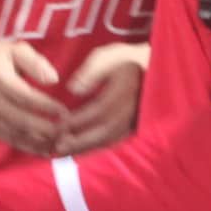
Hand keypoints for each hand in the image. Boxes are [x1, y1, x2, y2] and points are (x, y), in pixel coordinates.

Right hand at [0, 40, 65, 156]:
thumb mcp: (14, 50)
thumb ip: (35, 62)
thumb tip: (54, 79)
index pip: (25, 97)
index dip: (46, 107)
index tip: (66, 113)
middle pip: (20, 120)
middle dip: (46, 130)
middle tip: (68, 133)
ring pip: (15, 134)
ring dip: (40, 142)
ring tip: (62, 144)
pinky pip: (8, 140)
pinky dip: (28, 147)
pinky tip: (47, 150)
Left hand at [53, 42, 147, 156]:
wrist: (151, 69)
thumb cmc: (124, 60)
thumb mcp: (107, 56)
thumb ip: (90, 72)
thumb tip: (73, 89)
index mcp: (125, 88)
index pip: (100, 109)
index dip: (79, 120)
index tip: (58, 126)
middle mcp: (133, 107)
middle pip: (106, 130)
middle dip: (81, 141)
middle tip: (58, 147)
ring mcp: (137, 119)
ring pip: (112, 139)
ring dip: (88, 148)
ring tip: (66, 153)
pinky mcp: (137, 126)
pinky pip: (117, 141)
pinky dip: (99, 148)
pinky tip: (83, 151)